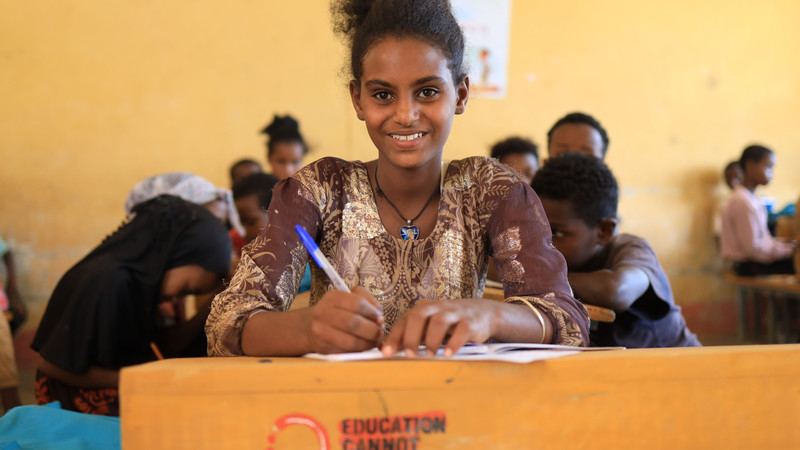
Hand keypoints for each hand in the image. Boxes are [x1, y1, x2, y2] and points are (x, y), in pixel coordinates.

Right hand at [307, 286, 383, 353]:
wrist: (310, 326)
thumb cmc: (337, 311)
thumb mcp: (349, 299)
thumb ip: (367, 302)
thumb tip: (379, 319)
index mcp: (332, 297)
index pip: (358, 304)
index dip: (373, 313)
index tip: (380, 318)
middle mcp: (322, 312)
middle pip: (354, 323)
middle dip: (373, 330)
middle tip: (380, 332)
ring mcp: (320, 331)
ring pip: (351, 341)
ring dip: (369, 343)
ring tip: (375, 341)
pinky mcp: (322, 348)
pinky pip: (346, 352)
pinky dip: (360, 350)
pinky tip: (364, 346)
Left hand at [382, 299, 496, 357]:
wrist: (483, 314)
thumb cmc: (449, 324)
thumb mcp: (429, 327)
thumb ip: (410, 336)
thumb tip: (387, 352)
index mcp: (423, 309)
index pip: (404, 320)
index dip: (394, 336)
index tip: (386, 354)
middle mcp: (436, 308)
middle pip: (418, 316)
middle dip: (411, 337)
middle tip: (409, 355)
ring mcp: (454, 313)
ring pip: (439, 321)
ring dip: (431, 340)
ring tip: (429, 356)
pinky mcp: (470, 321)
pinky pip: (462, 330)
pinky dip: (454, 342)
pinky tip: (448, 354)